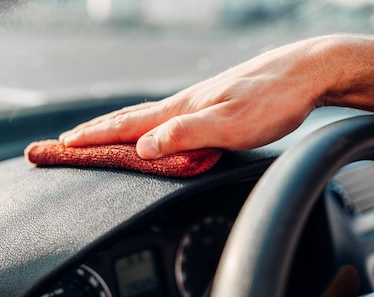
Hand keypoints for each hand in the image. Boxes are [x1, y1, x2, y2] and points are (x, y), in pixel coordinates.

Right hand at [59, 37, 336, 158]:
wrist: (308, 71)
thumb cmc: (275, 99)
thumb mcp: (231, 125)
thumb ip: (186, 136)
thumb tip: (144, 148)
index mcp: (182, 110)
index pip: (127, 126)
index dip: (95, 138)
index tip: (64, 145)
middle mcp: (185, 103)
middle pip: (130, 119)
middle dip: (96, 131)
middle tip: (68, 140)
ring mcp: (199, 102)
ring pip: (148, 117)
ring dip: (119, 128)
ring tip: (100, 135)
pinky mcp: (214, 104)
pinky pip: (168, 117)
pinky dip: (147, 125)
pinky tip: (154, 128)